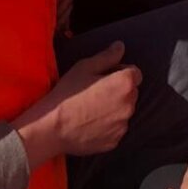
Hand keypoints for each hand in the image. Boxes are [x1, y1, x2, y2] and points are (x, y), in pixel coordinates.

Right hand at [12, 40, 140, 169]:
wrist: (52, 128)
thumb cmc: (68, 93)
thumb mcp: (84, 67)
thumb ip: (107, 56)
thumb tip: (121, 46)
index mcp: (125, 84)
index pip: (135, 73)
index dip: (120, 72)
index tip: (104, 77)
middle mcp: (129, 105)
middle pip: (131, 93)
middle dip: (119, 90)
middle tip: (97, 92)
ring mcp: (123, 126)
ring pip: (124, 112)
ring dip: (115, 108)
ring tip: (92, 110)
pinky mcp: (115, 142)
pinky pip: (116, 129)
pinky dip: (109, 126)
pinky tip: (91, 124)